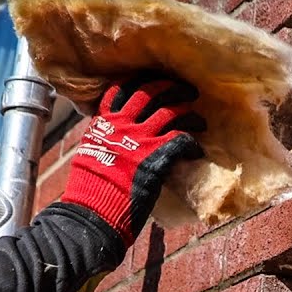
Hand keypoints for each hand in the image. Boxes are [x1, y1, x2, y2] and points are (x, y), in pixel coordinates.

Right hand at [60, 75, 205, 244]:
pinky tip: (197, 150)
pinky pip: (181, 140)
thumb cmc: (90, 190)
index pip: (122, 89)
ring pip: (170, 112)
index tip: (156, 79)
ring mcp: (138, 140)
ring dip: (190, 114)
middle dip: (172, 88)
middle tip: (188, 91)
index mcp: (103, 123)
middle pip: (150, 93)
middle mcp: (121, 125)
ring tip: (201, 120)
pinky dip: (192, 144)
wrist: (92, 212)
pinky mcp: (154, 159)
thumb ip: (105, 138)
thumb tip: (113, 134)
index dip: (142, 80)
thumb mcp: (90, 153)